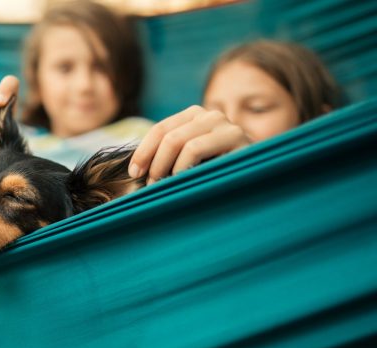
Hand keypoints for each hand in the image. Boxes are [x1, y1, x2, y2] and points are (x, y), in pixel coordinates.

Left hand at [128, 105, 252, 184]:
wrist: (260, 176)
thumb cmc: (219, 173)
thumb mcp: (191, 161)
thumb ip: (170, 156)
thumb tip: (135, 169)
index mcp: (194, 116)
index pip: (159, 129)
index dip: (143, 151)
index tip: (134, 172)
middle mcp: (209, 114)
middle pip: (166, 135)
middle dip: (152, 162)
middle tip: (150, 185)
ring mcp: (224, 123)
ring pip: (178, 141)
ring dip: (165, 167)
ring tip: (164, 185)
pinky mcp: (236, 136)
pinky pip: (195, 148)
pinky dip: (182, 167)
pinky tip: (183, 181)